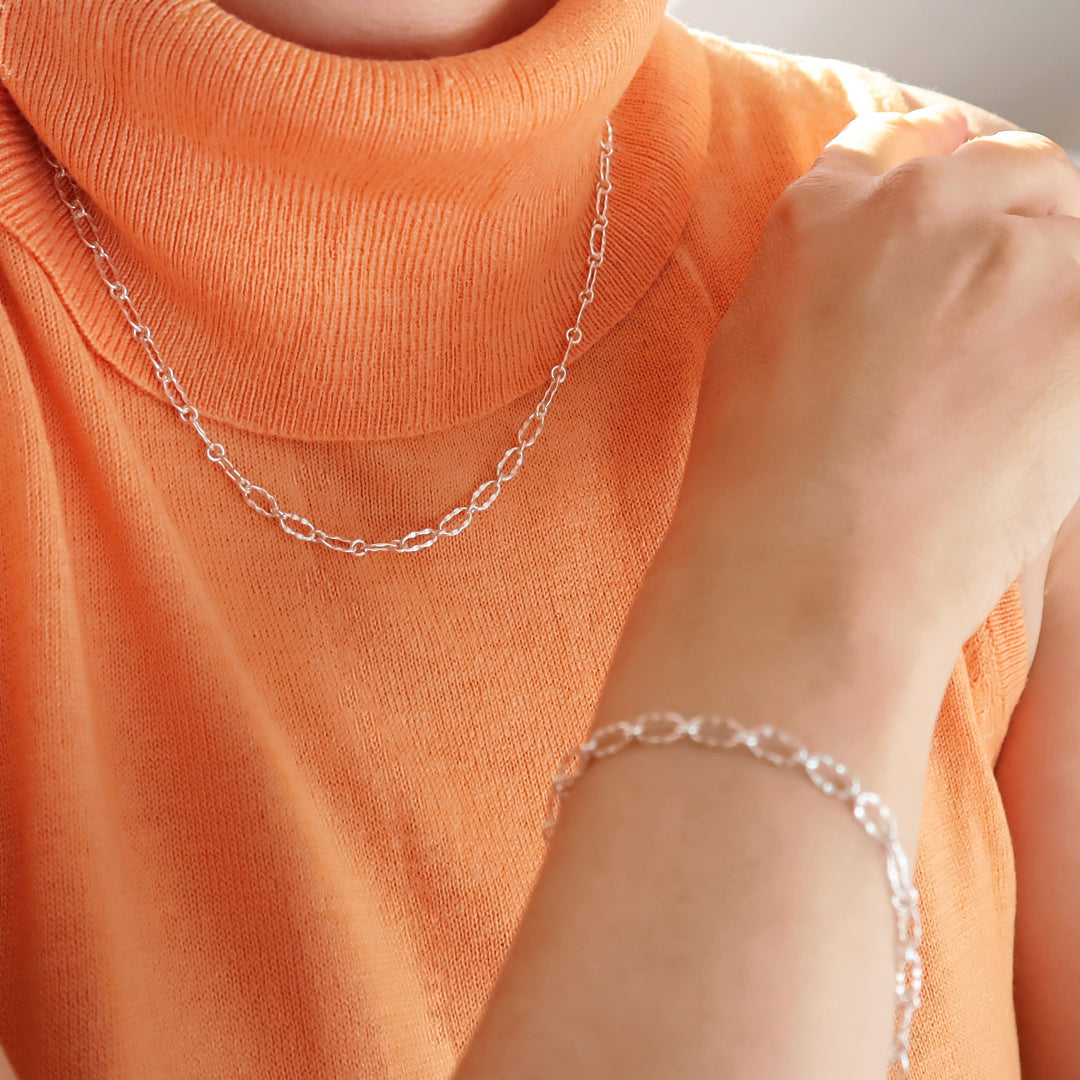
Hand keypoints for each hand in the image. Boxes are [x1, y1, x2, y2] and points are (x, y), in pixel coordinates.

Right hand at [667, 103, 1079, 662]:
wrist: (809, 573)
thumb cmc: (763, 491)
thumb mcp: (755, 352)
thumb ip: (825, 276)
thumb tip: (885, 266)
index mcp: (820, 214)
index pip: (902, 143)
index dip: (943, 180)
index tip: (969, 220)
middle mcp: (915, 208)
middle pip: (1015, 170)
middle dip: (1022, 229)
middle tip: (1008, 324)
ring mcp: (1007, 253)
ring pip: (1077, 238)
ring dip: (1057, 300)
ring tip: (1006, 401)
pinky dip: (1073, 363)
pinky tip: (1030, 427)